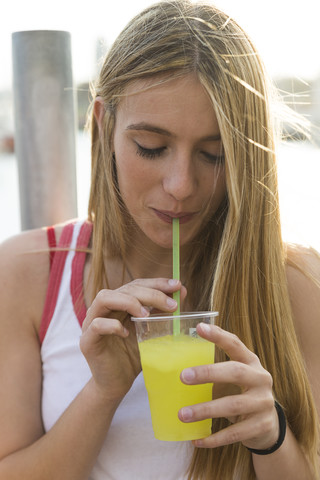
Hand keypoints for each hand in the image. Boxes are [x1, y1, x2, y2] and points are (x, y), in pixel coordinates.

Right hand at [80, 278, 185, 401]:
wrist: (116, 384)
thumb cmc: (133, 356)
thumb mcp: (151, 332)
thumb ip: (162, 313)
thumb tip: (182, 293)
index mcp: (119, 303)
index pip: (136, 284)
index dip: (156, 282)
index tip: (177, 285)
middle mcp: (104, 309)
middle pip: (124, 289)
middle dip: (150, 293)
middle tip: (171, 305)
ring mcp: (91, 323)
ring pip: (104, 298)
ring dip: (129, 302)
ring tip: (147, 315)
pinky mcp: (87, 341)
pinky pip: (97, 325)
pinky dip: (113, 326)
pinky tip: (127, 333)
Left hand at [178, 323, 278, 449]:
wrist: (269, 425)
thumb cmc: (241, 393)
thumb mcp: (234, 377)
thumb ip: (215, 369)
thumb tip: (174, 365)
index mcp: (251, 362)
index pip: (235, 344)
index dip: (218, 336)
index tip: (199, 328)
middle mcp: (260, 378)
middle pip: (234, 372)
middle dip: (208, 373)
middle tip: (183, 377)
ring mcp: (263, 403)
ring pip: (233, 405)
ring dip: (205, 410)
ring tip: (182, 414)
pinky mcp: (262, 426)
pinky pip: (235, 433)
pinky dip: (214, 438)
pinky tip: (197, 439)